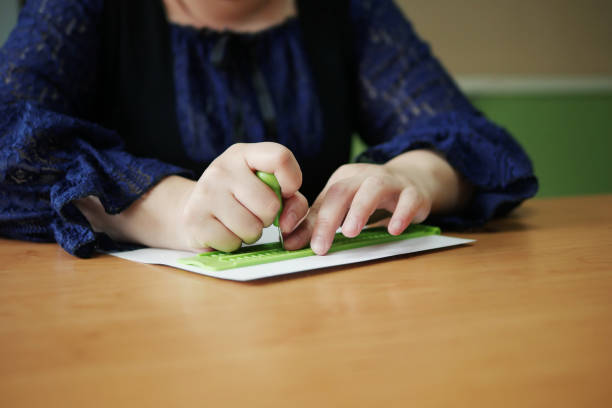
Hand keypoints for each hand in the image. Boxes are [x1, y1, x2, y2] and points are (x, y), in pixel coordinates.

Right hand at [178, 142, 307, 251]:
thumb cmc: (241, 199)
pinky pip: (232, 242)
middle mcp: (222, 168)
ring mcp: (206, 192)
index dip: (292, 180)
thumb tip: (287, 223)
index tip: (286, 192)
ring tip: (239, 224)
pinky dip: (233, 244)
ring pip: (252, 228)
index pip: (280, 157)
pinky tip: (224, 232)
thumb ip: (292, 201)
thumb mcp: (267, 189)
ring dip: (251, 233)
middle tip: (255, 214)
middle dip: (268, 218)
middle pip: (270, 204)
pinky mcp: (194, 219)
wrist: (194, 209)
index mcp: (244, 154)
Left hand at [283, 150, 471, 254]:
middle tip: (320, 246)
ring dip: (360, 209)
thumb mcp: (344, 207)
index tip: (295, 244)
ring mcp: (391, 182)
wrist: (414, 180)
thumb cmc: (371, 198)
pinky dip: (401, 213)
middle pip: (343, 191)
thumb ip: (317, 223)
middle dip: (328, 219)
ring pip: (374, 188)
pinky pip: (409, 199)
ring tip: (349, 232)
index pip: (323, 198)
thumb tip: (290, 243)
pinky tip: (393, 230)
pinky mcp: (414, 193)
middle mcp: (365, 176)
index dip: (309, 221)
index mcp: (344, 178)